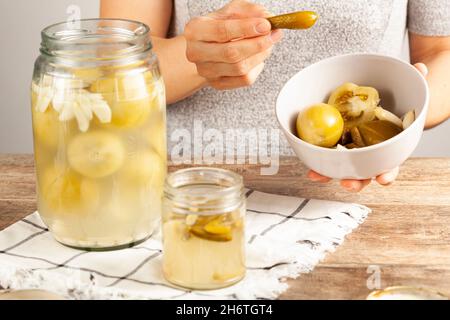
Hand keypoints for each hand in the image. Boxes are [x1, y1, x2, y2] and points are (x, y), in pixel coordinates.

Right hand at [184, 0, 281, 89]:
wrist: (208, 47)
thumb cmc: (220, 26)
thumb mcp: (232, 11)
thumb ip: (249, 11)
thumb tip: (267, 18)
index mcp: (195, 30)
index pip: (222, 31)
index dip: (246, 28)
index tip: (266, 25)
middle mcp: (196, 53)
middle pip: (231, 53)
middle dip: (257, 44)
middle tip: (273, 35)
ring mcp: (205, 71)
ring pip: (240, 68)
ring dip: (260, 55)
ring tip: (268, 44)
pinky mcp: (217, 84)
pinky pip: (244, 80)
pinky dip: (256, 68)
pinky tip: (256, 58)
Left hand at [307, 63, 428, 191]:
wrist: (379, 102)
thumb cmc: (396, 102)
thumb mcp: (408, 91)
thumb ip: (415, 82)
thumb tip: (419, 68)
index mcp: (389, 149)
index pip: (391, 166)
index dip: (387, 174)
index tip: (382, 179)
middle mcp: (369, 156)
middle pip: (364, 174)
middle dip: (356, 182)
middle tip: (349, 183)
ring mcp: (351, 153)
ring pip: (342, 169)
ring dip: (330, 175)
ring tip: (319, 176)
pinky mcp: (335, 146)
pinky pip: (326, 156)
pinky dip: (318, 163)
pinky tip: (310, 166)